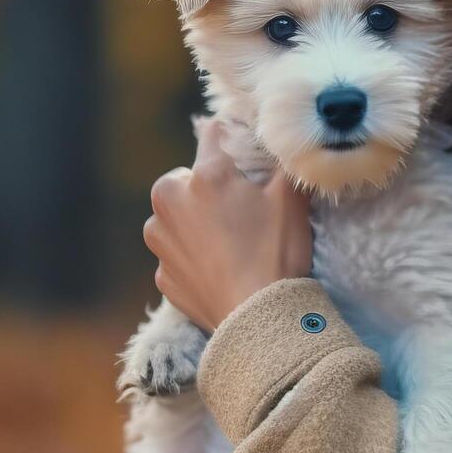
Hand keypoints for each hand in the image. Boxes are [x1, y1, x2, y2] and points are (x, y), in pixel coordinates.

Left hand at [143, 117, 312, 331]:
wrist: (257, 319)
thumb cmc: (276, 252)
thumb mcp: (290, 198)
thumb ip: (281, 163)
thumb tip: (283, 145)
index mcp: (203, 176)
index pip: (213, 133)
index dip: (233, 137)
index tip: (246, 150)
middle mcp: (170, 202)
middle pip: (187, 177)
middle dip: (208, 186)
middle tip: (241, 207)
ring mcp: (161, 242)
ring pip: (176, 216)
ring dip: (196, 220)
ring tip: (231, 241)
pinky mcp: (162, 274)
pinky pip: (177, 253)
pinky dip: (194, 255)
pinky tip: (222, 267)